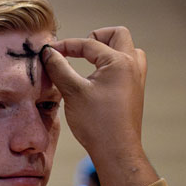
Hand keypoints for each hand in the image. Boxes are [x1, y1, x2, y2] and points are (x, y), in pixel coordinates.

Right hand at [42, 27, 157, 185]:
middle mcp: (133, 66)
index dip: (67, 45)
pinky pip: (127, 66)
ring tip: (91, 62)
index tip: (50, 52)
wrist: (116, 151)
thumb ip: (59, 68)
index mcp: (120, 62)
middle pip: (118, 35)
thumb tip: (48, 52)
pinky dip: (112, 65)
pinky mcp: (135, 91)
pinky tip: (98, 79)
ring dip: (109, 50)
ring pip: (127, 49)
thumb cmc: (96, 123)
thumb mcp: (72, 92)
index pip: (90, 44)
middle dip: (96, 38)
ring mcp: (137, 79)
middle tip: (79, 50)